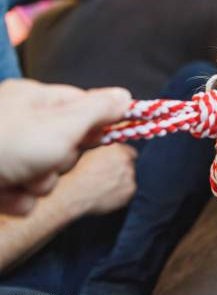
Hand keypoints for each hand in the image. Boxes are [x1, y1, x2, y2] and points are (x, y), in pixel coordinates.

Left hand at [0, 79, 130, 213]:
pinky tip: (5, 194)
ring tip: (19, 179)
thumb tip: (126, 95)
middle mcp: (22, 123)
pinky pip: (26, 193)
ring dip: (40, 183)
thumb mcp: (61, 125)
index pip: (84, 105)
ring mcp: (8, 152)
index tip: (102, 137)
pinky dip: (19, 199)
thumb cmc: (7, 144)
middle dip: (62, 160)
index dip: (98, 123)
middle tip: (48, 160)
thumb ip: (97, 111)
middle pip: (68, 143)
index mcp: (36, 100)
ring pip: (48, 173)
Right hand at [56, 144, 136, 216]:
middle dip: (123, 170)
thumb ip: (106, 151)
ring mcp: (130, 177)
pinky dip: (122, 193)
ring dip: (123, 181)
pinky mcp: (130, 191)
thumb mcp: (90, 153)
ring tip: (106, 186)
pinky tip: (109, 193)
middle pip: (130, 165)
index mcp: (118, 150)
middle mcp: (127, 162)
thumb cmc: (79, 173)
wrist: (75, 193)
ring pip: (130, 178)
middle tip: (109, 176)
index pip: (131, 153)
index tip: (118, 164)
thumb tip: (111, 151)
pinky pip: (129, 191)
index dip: (123, 159)